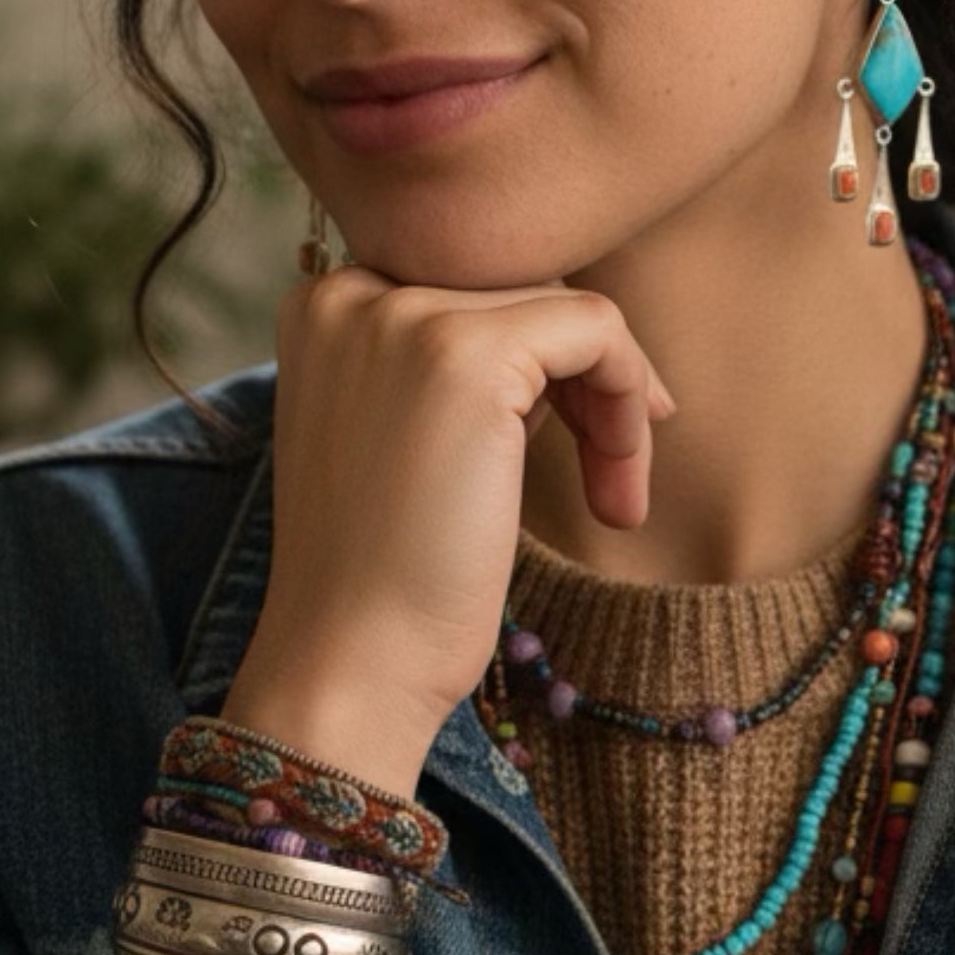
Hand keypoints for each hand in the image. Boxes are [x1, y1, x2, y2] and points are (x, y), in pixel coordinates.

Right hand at [221, 261, 675, 781]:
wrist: (349, 667)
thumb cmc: (385, 572)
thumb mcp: (403, 432)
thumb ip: (457, 364)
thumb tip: (577, 326)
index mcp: (325, 304)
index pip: (473, 287)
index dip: (542, 360)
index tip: (581, 434)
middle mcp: (352, 290)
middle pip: (523, 291)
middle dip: (585, 382)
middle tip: (613, 479)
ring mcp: (404, 316)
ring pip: (568, 310)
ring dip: (614, 403)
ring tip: (616, 496)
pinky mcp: (466, 352)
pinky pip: (598, 330)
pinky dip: (629, 399)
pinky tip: (620, 490)